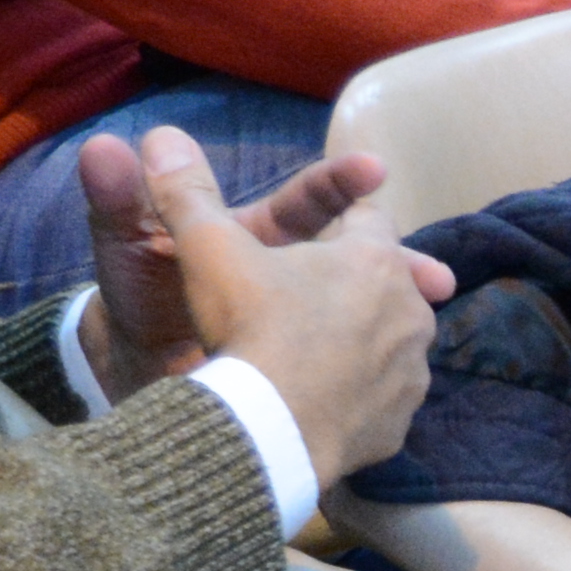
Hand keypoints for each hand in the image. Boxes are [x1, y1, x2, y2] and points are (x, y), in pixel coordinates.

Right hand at [77, 128, 455, 479]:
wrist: (268, 434)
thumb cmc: (248, 327)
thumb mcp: (209, 252)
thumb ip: (187, 194)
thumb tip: (159, 136)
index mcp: (373, 258)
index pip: (368, 215)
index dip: (340, 213)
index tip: (318, 228)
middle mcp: (409, 311)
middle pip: (386, 282)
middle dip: (354, 284)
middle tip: (312, 297)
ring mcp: (411, 371)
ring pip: (392, 343)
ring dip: (363, 341)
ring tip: (315, 353)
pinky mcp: (399, 425)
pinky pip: (383, 401)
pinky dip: (358, 397)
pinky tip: (321, 404)